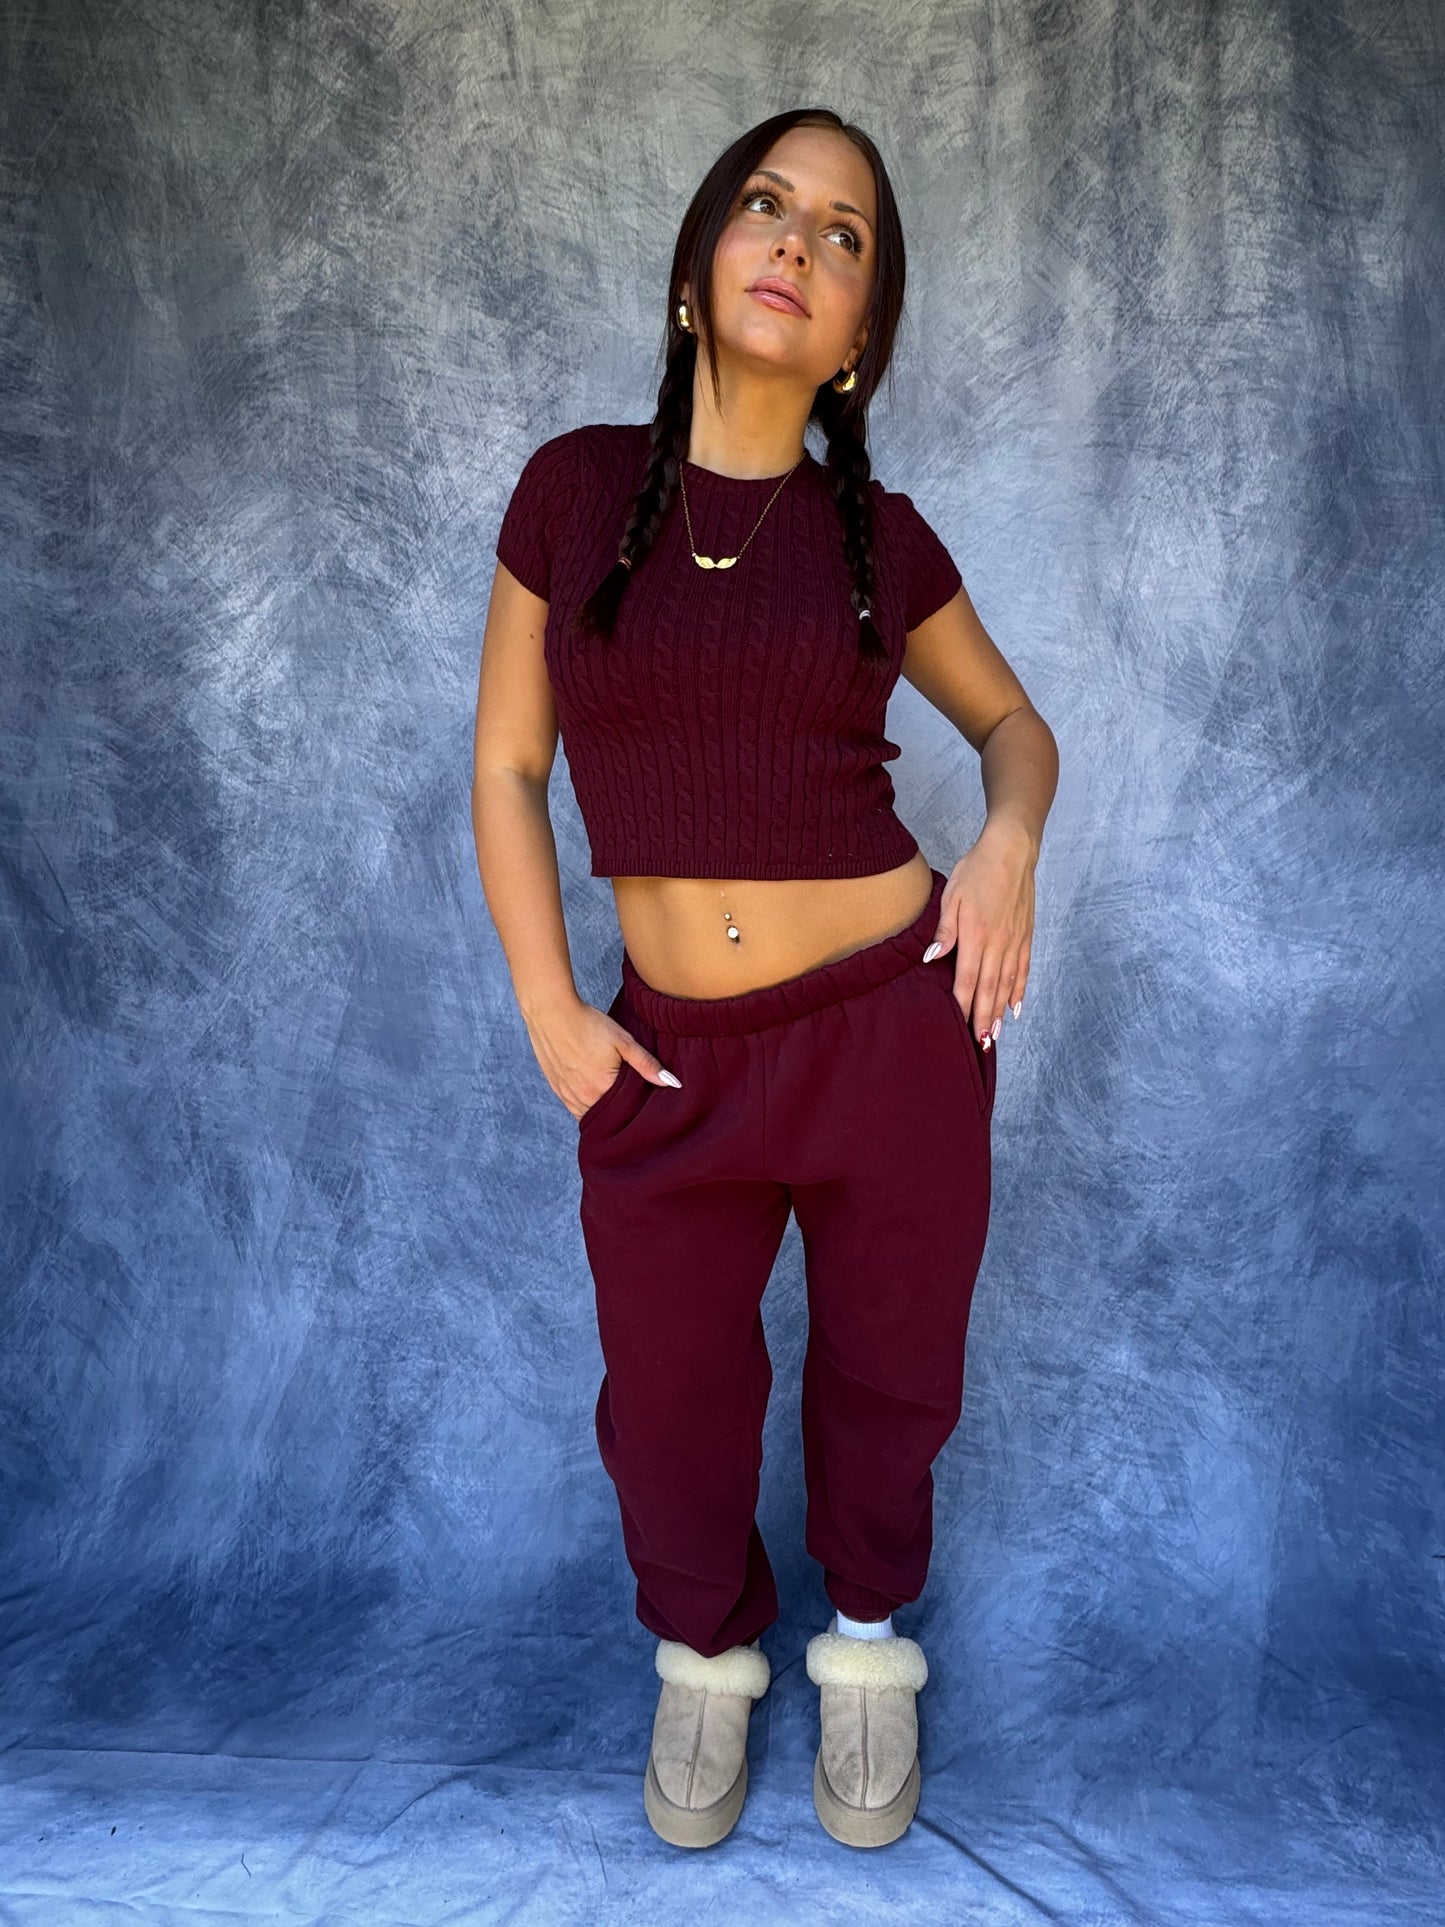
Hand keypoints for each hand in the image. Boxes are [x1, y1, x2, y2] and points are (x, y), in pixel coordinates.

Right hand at [523, 993, 680, 1120]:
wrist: (551, 1013)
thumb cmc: (588, 1024)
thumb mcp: (623, 1041)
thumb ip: (647, 1064)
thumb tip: (672, 1083)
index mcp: (603, 1088)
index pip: (627, 1112)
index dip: (638, 1110)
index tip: (646, 1104)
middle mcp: (583, 1097)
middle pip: (608, 1118)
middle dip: (620, 1114)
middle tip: (632, 1103)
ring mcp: (567, 1095)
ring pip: (590, 1115)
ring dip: (602, 1111)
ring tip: (615, 1099)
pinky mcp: (557, 1089)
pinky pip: (575, 1109)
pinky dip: (586, 1106)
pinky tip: (595, 1095)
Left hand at [924, 819, 1035, 1047]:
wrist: (1012, 851)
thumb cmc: (977, 871)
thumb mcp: (952, 896)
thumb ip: (944, 930)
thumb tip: (932, 958)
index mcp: (977, 935)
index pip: (968, 979)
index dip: (964, 1005)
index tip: (960, 1026)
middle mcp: (999, 943)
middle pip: (990, 988)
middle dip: (984, 1018)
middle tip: (980, 1043)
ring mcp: (1015, 940)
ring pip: (1008, 983)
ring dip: (1001, 1011)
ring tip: (995, 1034)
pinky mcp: (1026, 935)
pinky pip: (1023, 969)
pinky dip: (1020, 990)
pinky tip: (1016, 1007)